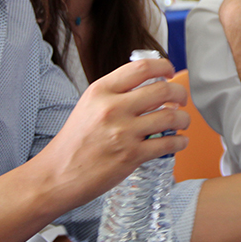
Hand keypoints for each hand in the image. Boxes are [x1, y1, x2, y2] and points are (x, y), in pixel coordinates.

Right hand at [34, 58, 188, 213]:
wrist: (57, 175)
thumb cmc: (74, 142)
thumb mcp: (88, 106)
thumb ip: (114, 94)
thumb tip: (147, 86)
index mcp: (101, 91)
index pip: (142, 68)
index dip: (163, 66)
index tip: (170, 72)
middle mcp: (112, 108)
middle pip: (163, 89)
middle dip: (180, 92)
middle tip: (181, 99)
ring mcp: (123, 132)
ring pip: (170, 116)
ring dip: (183, 118)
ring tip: (182, 121)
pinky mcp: (132, 156)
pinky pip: (168, 143)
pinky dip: (180, 141)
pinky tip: (179, 141)